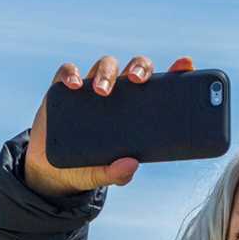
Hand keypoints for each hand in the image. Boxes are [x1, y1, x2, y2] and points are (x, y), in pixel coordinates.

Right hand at [23, 53, 195, 197]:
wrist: (53, 169)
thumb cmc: (89, 167)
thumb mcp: (104, 174)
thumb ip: (118, 174)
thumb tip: (131, 165)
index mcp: (138, 109)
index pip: (160, 85)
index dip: (175, 72)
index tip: (185, 64)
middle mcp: (119, 93)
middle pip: (135, 67)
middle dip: (139, 67)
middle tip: (137, 80)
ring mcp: (92, 87)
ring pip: (106, 64)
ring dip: (107, 72)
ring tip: (103, 91)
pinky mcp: (64, 88)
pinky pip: (69, 71)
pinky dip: (72, 73)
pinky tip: (74, 85)